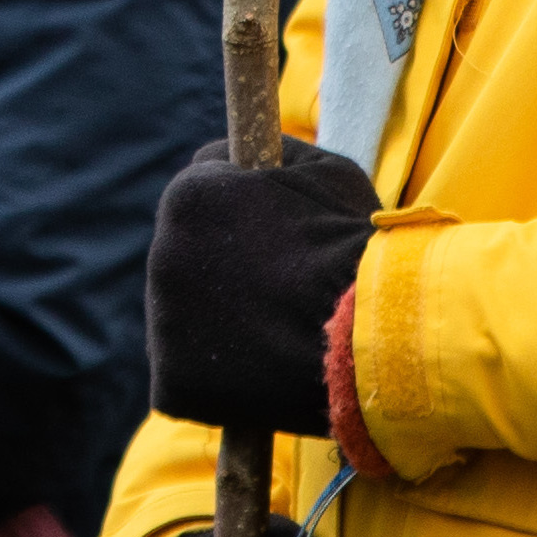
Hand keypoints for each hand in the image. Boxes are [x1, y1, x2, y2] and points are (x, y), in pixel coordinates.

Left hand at [146, 138, 375, 434]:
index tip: (273, 244)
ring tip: (279, 339)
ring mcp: (164, 318)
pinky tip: (257, 381)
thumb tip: (256, 153)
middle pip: (190, 263)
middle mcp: (163, 252)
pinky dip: (213, 383)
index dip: (240, 221)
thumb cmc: (357, 248)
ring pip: (188, 319)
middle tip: (281, 297)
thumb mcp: (328, 173)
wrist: (372, 333)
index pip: (200, 203)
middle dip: (227, 275)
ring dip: (220, 326)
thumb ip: (281, 158)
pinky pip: (185, 377)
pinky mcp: (173, 377)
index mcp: (188, 196)